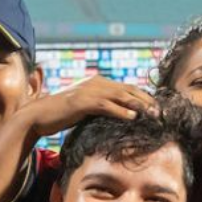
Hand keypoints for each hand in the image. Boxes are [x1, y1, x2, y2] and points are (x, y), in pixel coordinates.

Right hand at [22, 76, 155, 137]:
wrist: (39, 116)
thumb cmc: (62, 116)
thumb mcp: (86, 110)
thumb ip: (101, 109)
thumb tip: (118, 118)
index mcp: (98, 83)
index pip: (127, 88)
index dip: (144, 97)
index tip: (158, 108)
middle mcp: (96, 83)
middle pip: (128, 89)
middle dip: (147, 100)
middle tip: (161, 112)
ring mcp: (89, 91)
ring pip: (120, 95)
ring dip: (139, 105)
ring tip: (153, 115)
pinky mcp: (82, 102)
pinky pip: (106, 105)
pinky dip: (120, 110)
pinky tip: (132, 117)